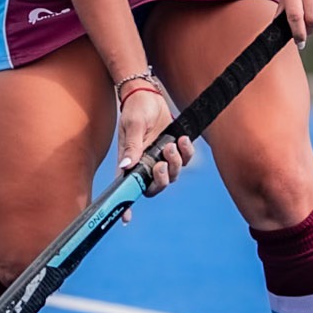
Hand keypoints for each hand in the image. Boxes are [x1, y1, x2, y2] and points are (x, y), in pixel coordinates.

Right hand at [115, 87, 192, 217]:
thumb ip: (131, 146)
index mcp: (130, 162)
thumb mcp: (132, 126)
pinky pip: (185, 160)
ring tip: (172, 144)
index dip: (127, 205)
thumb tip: (125, 167)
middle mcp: (145, 163)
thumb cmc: (135, 109)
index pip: (128, 188)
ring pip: (173, 175)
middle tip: (162, 163)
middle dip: (162, 179)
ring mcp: (160, 157)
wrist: (148, 94)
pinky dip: (186, 153)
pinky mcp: (174, 149)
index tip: (126, 219)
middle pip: (155, 186)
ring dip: (175, 163)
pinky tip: (182, 139)